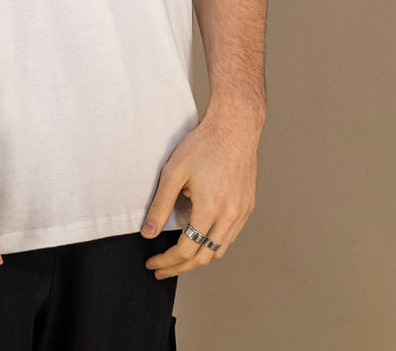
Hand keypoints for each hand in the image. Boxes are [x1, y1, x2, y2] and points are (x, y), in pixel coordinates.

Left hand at [139, 111, 260, 278]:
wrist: (235, 127)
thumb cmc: (203, 144)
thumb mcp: (174, 172)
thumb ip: (161, 205)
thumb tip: (148, 233)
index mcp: (211, 208)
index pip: (187, 249)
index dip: (168, 260)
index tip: (152, 262)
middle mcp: (230, 215)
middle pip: (204, 257)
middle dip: (180, 267)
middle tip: (161, 269)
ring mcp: (241, 213)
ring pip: (219, 250)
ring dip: (197, 258)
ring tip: (177, 259)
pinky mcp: (247, 207)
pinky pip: (229, 237)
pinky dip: (212, 244)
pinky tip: (198, 239)